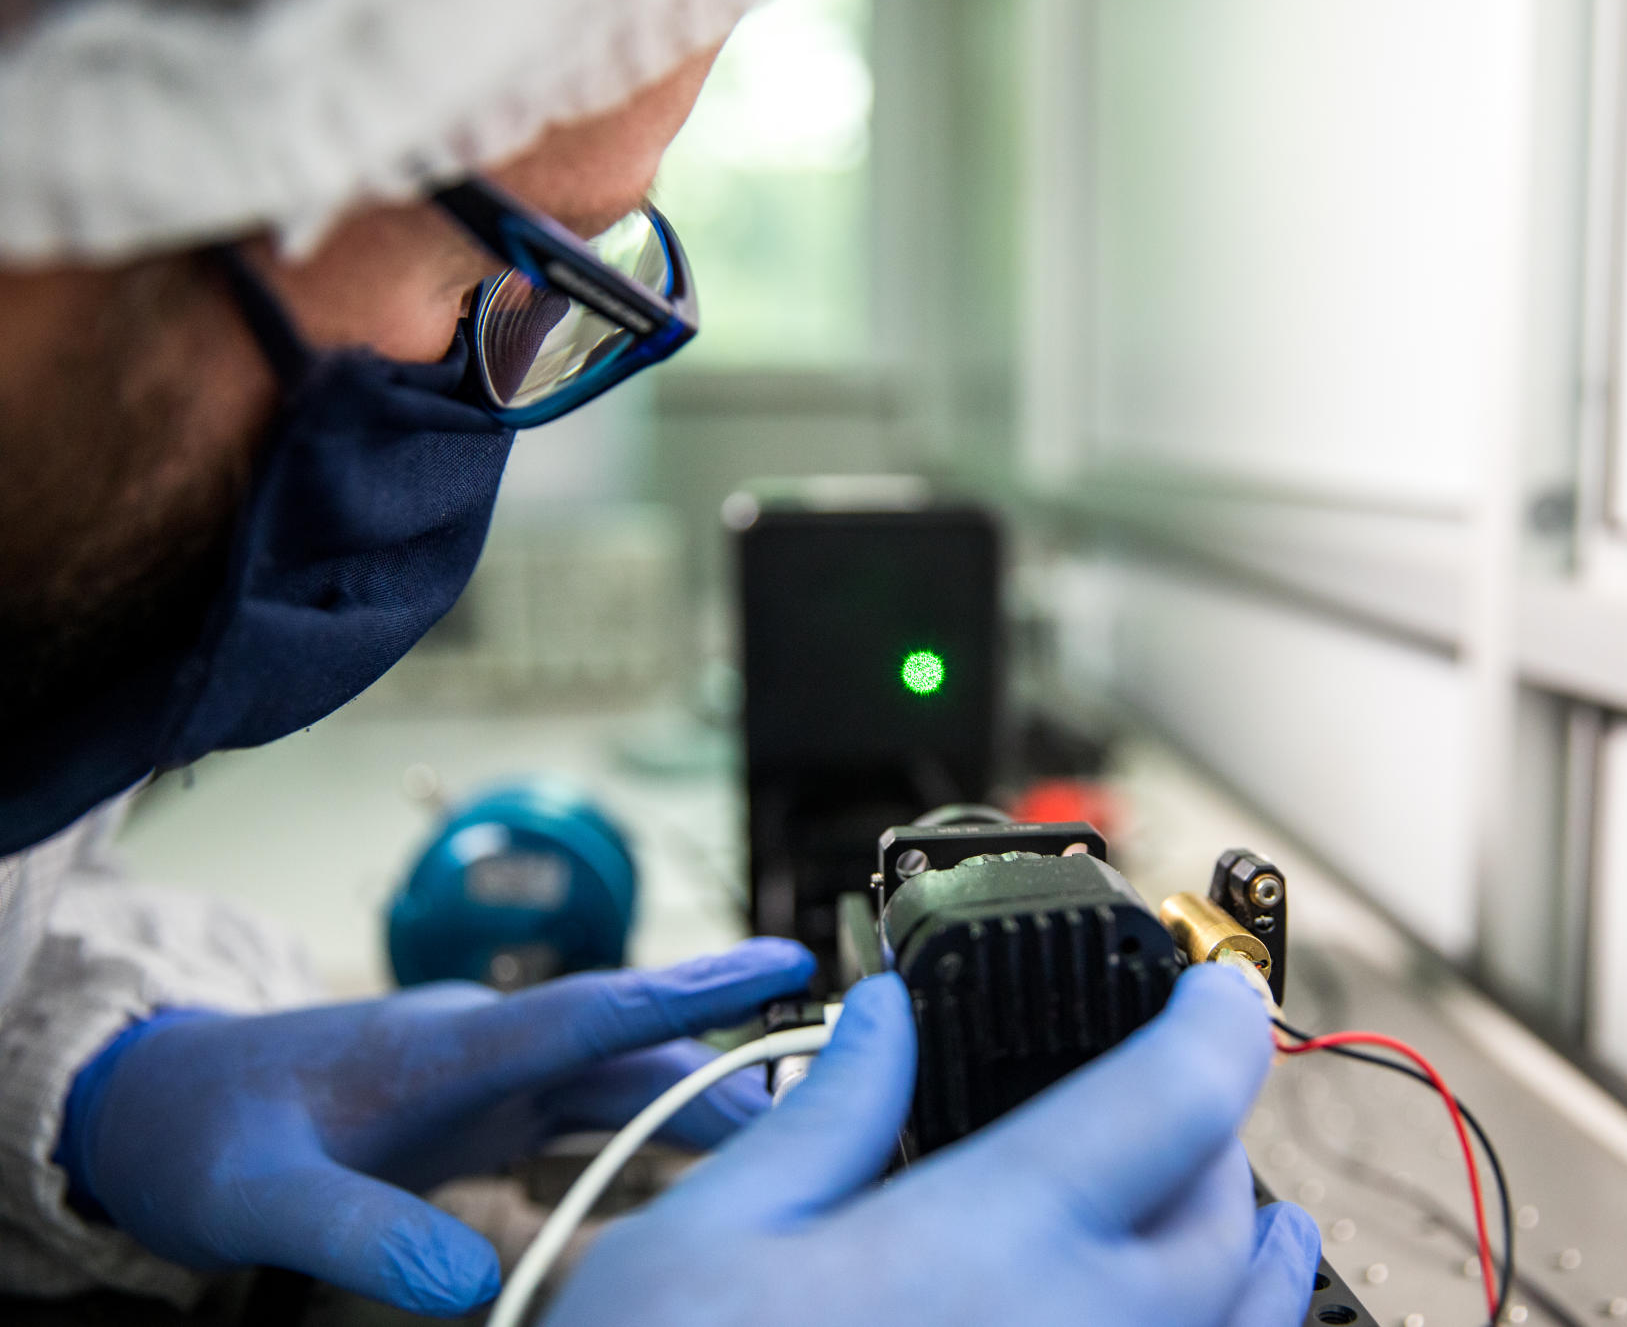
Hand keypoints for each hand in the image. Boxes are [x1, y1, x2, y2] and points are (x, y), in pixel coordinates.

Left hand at [58, 937, 814, 1314]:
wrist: (164, 1109)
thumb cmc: (210, 1138)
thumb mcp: (264, 1198)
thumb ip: (364, 1236)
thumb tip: (478, 1284)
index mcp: (445, 1047)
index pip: (589, 1009)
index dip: (693, 985)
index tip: (786, 958)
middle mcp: (488, 1050)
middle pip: (634, 1049)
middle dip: (735, 1056)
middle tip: (844, 1077)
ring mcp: (494, 1079)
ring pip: (628, 1082)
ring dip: (708, 1102)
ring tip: (805, 1132)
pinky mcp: (491, 1111)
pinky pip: (598, 1115)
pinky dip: (661, 1131)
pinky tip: (712, 1164)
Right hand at [544, 965, 1319, 1326]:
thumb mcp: (705, 1240)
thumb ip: (825, 1118)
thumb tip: (886, 1021)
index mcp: (989, 1241)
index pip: (1173, 1096)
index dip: (1215, 1019)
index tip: (1216, 987)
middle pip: (1227, 1213)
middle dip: (1215, 1139)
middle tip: (1177, 1104)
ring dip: (1264, 1262)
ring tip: (1263, 1222)